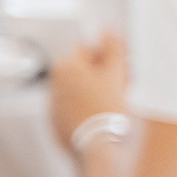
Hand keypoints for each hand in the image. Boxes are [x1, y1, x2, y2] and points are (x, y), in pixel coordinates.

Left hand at [46, 33, 128, 150]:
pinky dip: (86, 110)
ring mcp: (53, 106)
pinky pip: (73, 110)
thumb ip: (112, 49)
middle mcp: (53, 84)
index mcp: (65, 67)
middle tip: (123, 84)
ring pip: (77, 91)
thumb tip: (108, 29)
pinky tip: (103, 118)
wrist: (99, 147)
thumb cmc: (108, 109)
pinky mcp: (56, 125)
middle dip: (101, 75)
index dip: (106, 55)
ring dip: (94, 92)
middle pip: (81, 71)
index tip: (121, 65)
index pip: (86, 49)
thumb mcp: (115, 75)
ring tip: (115, 103)